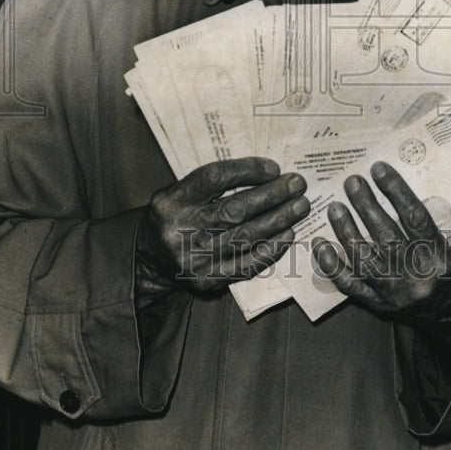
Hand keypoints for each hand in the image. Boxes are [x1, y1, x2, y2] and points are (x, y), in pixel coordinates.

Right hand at [136, 157, 308, 294]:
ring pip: (245, 237)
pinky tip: (287, 235)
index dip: (247, 170)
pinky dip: (270, 250)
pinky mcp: (207, 281)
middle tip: (297, 184)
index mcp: (173, 200)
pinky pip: (246, 266)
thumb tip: (265, 173)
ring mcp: (195, 258)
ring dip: (279, 220)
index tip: (273, 168)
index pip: (214, 178)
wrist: (149, 259)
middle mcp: (182, 229)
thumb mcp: (179, 191)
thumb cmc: (175, 216)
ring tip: (301, 206)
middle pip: (235, 210)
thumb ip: (213, 183)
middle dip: (272, 195)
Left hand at [312, 161, 450, 321]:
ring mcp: (394, 291)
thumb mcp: (442, 243)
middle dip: (366, 206)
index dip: (396, 191)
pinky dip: (331, 264)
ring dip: (346, 230)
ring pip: (364, 259)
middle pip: (387, 236)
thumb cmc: (441, 269)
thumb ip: (419, 221)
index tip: (378, 169)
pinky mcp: (377, 304)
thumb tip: (389, 186)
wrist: (446, 313)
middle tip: (351, 182)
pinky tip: (320, 244)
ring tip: (334, 207)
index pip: (414, 217)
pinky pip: (349, 284)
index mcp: (436, 254)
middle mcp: (415, 273)